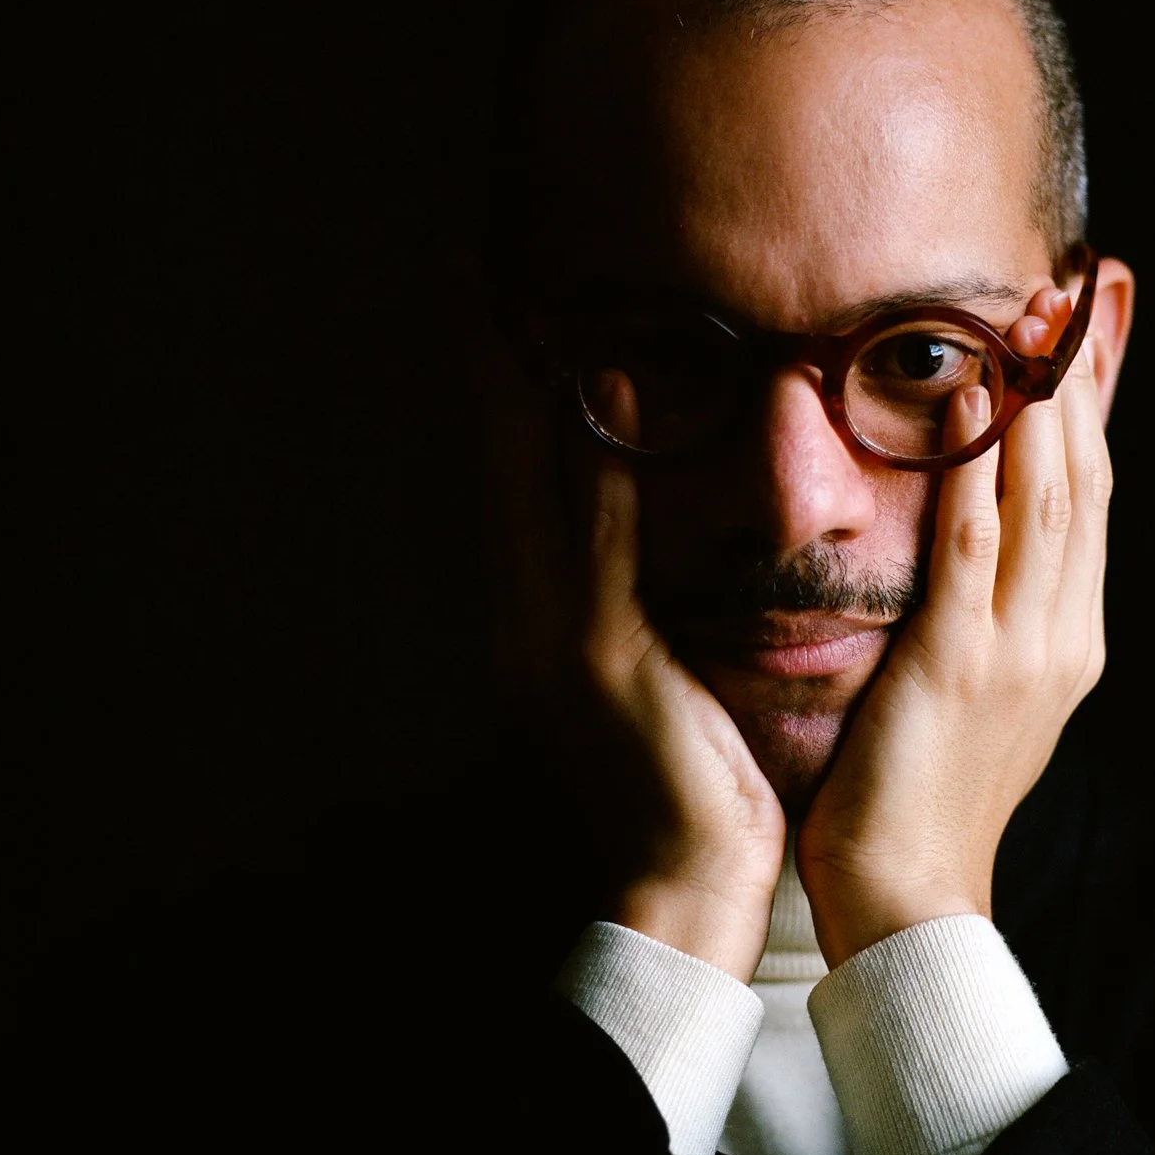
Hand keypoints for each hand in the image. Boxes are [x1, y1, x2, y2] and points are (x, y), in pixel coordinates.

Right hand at [485, 358, 784, 979]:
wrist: (683, 885)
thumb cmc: (686, 785)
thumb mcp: (653, 678)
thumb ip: (634, 600)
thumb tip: (647, 540)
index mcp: (543, 622)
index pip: (517, 485)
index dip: (499, 397)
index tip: (490, 313)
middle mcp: (529, 619)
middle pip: (499, 468)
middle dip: (482, 368)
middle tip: (467, 269)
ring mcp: (556, 638)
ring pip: (530, 489)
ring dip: (515, 390)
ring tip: (503, 299)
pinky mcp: (601, 660)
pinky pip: (596, 543)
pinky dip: (593, 464)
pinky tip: (601, 389)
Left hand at [795, 285, 1112, 965]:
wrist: (907, 894)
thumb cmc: (925, 798)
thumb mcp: (981, 697)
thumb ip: (992, 618)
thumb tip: (983, 549)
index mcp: (1067, 640)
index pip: (1090, 499)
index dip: (1098, 406)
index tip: (1098, 324)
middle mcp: (1061, 635)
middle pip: (1084, 480)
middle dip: (1085, 378)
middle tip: (1081, 283)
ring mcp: (1019, 649)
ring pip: (1046, 500)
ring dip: (1044, 399)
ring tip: (1036, 313)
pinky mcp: (959, 663)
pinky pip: (974, 547)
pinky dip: (981, 467)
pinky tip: (976, 400)